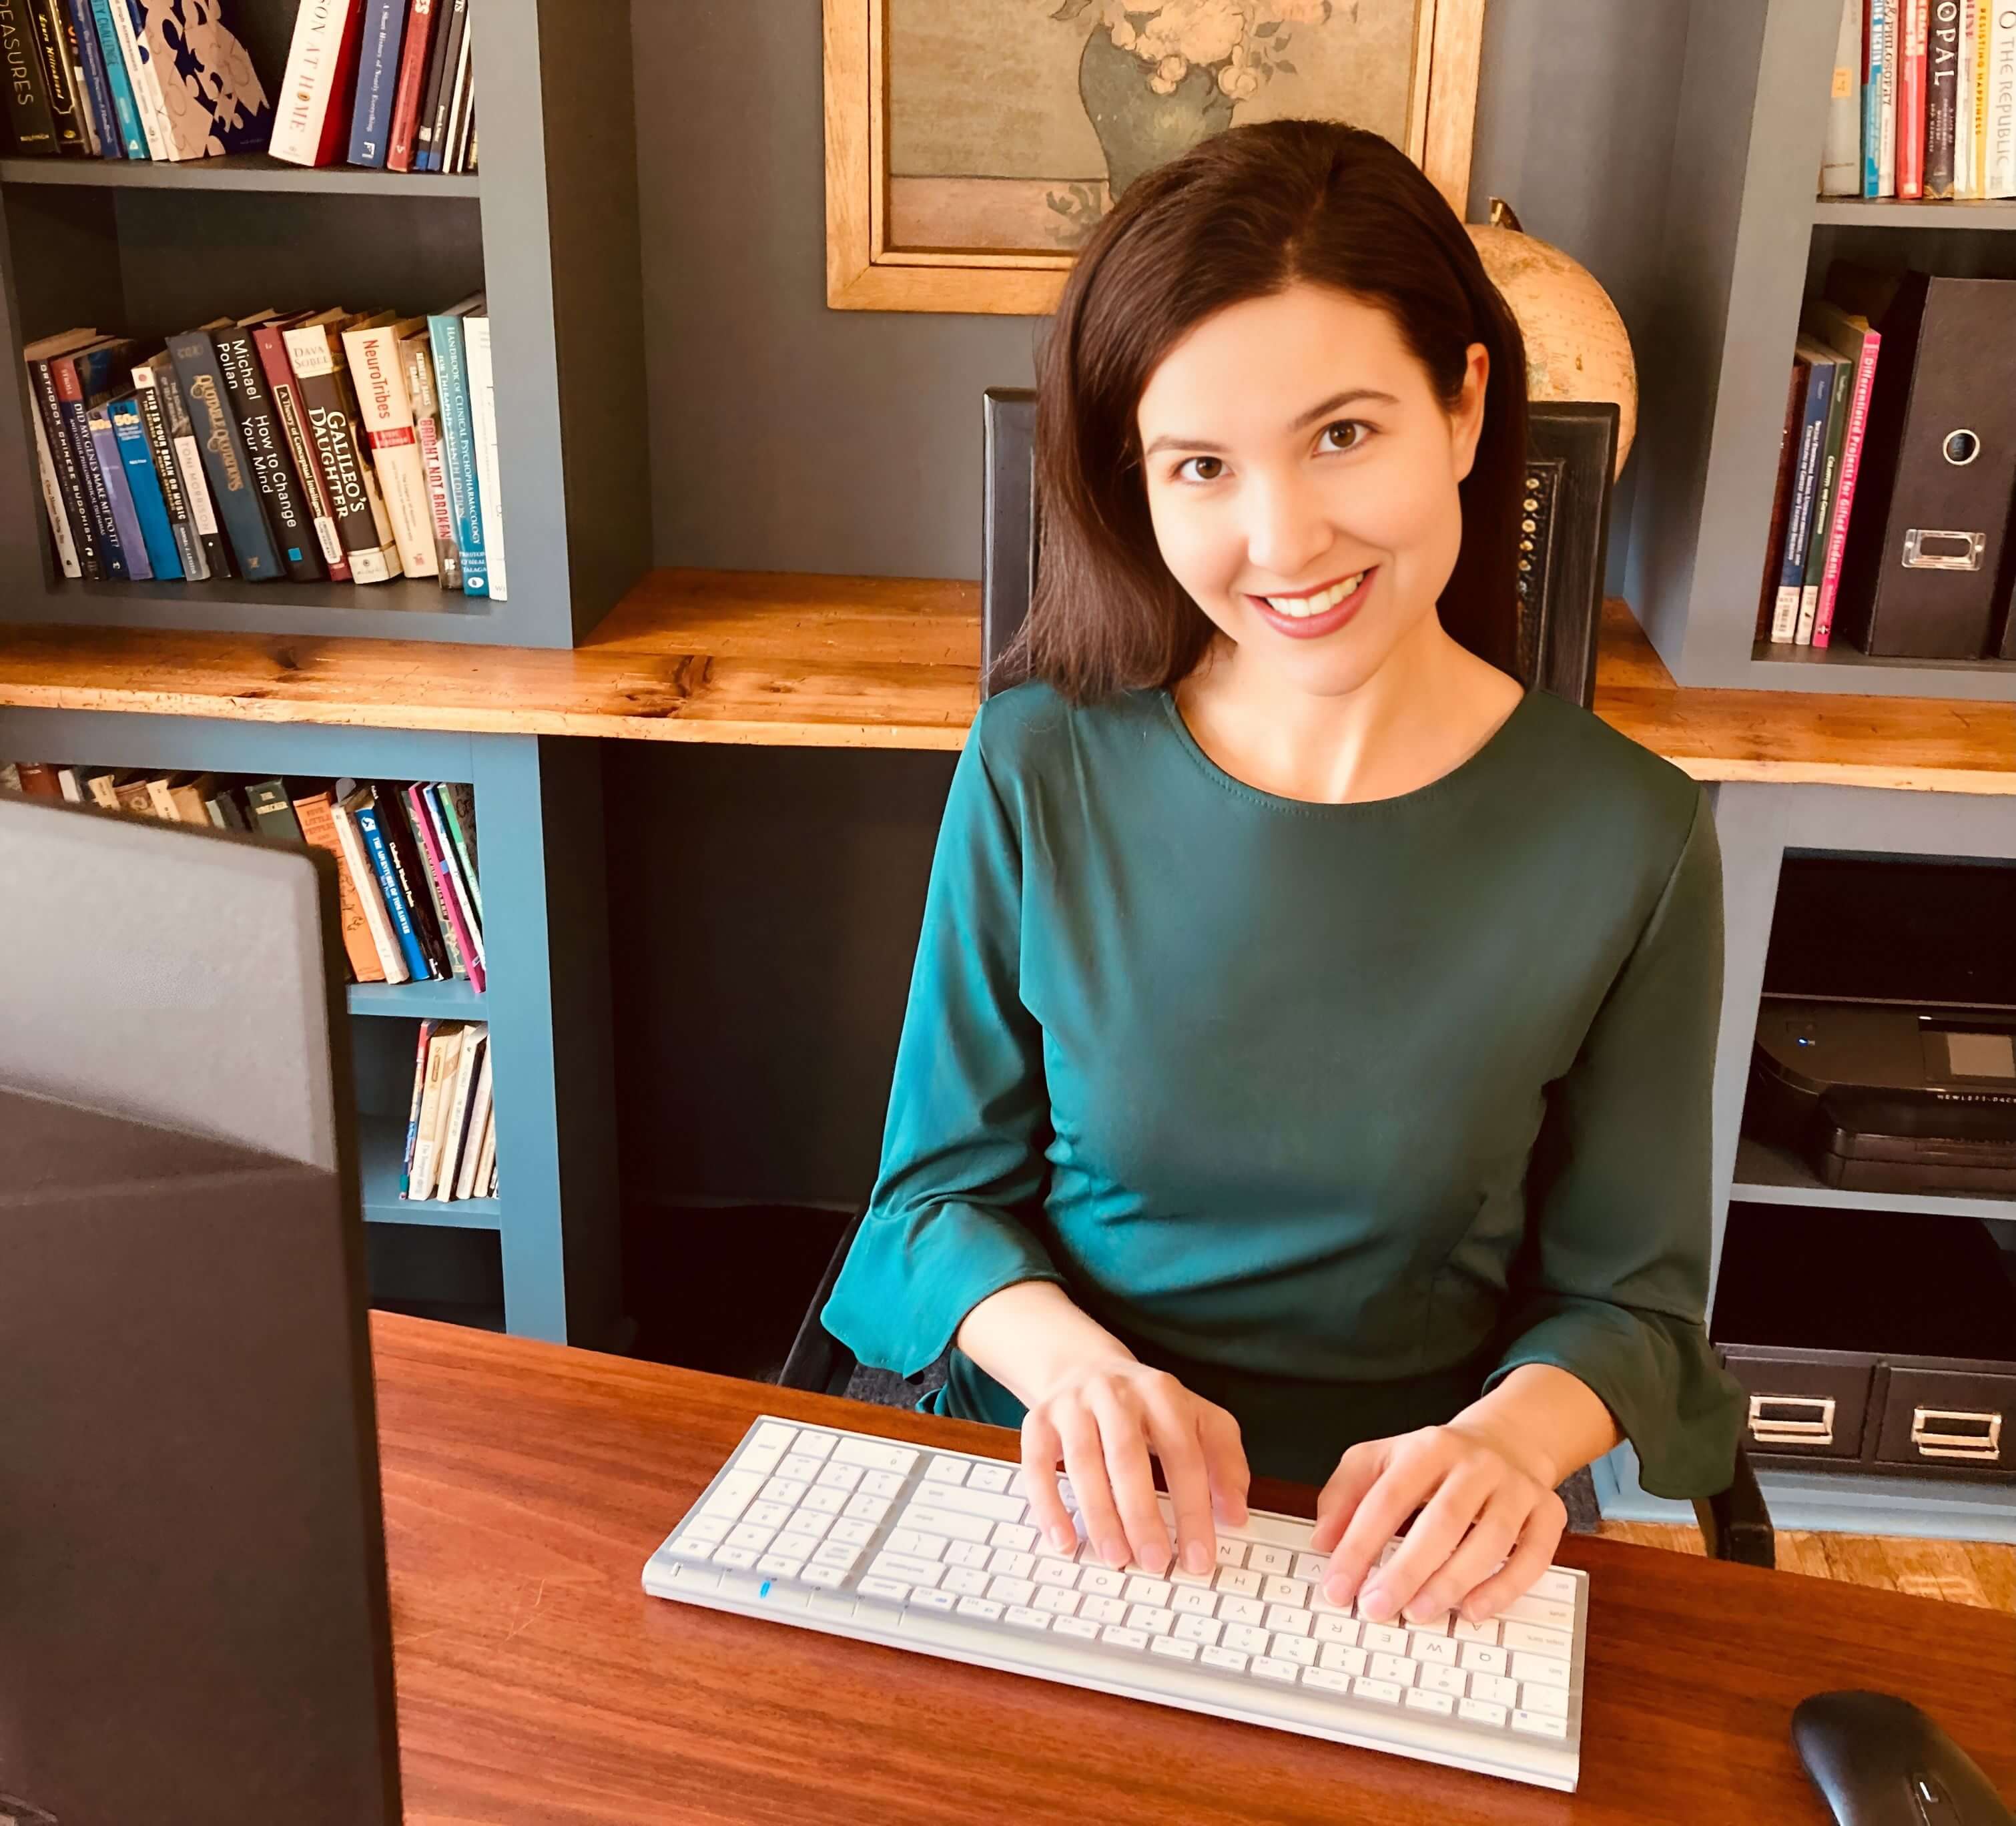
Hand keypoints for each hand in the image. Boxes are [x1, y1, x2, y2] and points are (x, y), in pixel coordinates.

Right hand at [1016, 1360, 1250, 1577]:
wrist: (1084, 1363)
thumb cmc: (1148, 1407)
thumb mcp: (1197, 1418)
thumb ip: (1225, 1460)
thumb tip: (1236, 1515)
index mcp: (1161, 1392)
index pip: (1182, 1453)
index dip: (1192, 1509)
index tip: (1198, 1557)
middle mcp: (1115, 1393)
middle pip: (1127, 1456)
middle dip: (1141, 1514)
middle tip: (1154, 1562)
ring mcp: (1072, 1404)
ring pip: (1082, 1461)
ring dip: (1099, 1515)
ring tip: (1115, 1558)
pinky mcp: (1038, 1420)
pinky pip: (1036, 1464)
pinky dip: (1048, 1505)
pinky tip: (1064, 1540)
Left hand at [1307, 1420, 1566, 1625]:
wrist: (1506, 1441)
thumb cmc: (1432, 1462)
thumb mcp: (1380, 1460)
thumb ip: (1344, 1495)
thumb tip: (1322, 1541)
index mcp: (1428, 1447)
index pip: (1387, 1498)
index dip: (1358, 1545)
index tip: (1336, 1587)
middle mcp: (1476, 1464)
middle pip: (1441, 1521)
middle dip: (1404, 1571)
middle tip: (1374, 1608)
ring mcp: (1516, 1488)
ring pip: (1491, 1540)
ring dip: (1452, 1583)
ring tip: (1417, 1613)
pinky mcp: (1548, 1512)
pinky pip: (1533, 1556)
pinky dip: (1504, 1588)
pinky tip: (1473, 1610)